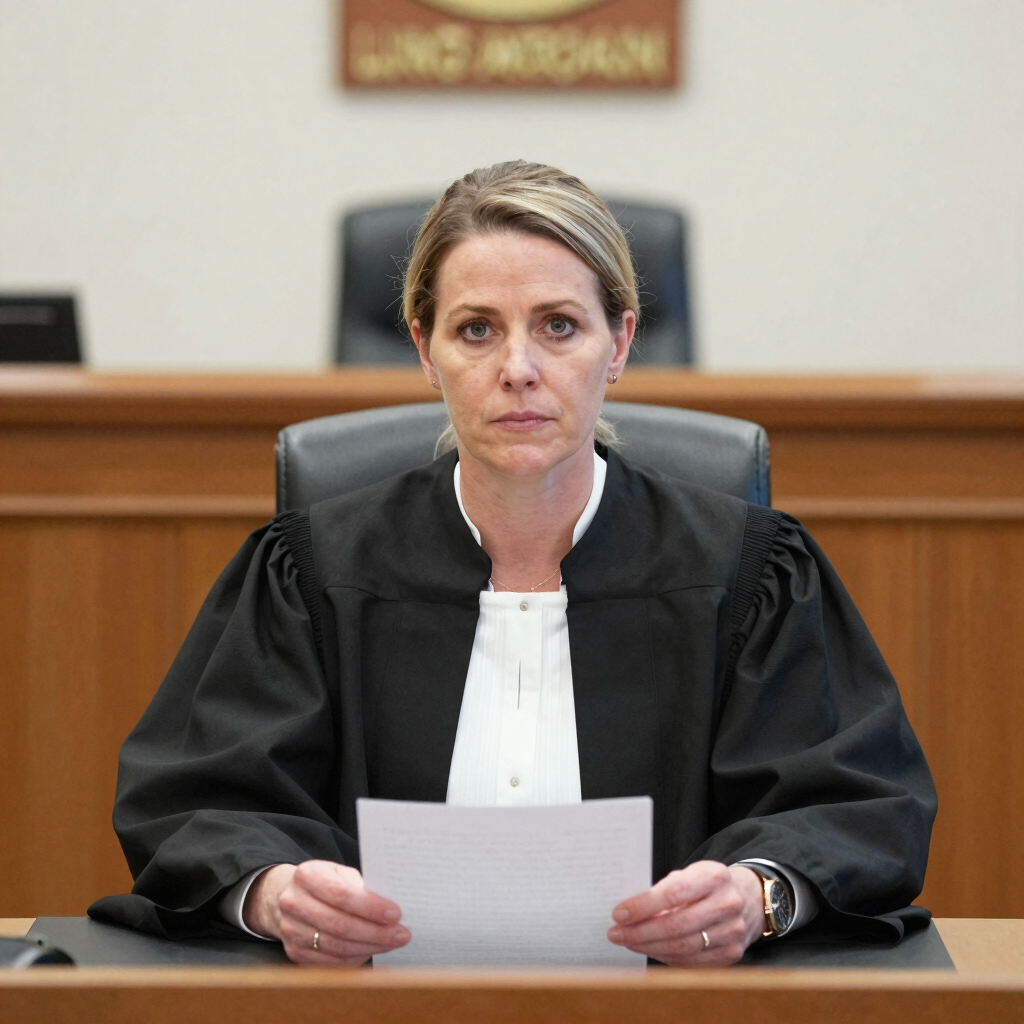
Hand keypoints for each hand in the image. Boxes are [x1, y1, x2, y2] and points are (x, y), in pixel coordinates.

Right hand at [244, 860, 410, 964]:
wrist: (286, 897)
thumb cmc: (323, 882)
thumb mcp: (338, 872)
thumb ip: (360, 886)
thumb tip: (390, 909)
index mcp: (307, 876)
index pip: (342, 895)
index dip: (370, 907)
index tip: (395, 913)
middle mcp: (294, 904)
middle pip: (340, 925)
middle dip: (376, 932)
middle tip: (402, 934)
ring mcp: (291, 931)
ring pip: (337, 947)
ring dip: (370, 947)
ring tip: (392, 943)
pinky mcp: (295, 953)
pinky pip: (331, 962)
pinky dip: (355, 958)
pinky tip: (371, 950)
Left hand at [608, 862, 764, 965]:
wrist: (748, 899)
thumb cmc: (707, 884)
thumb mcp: (690, 874)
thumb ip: (665, 889)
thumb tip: (629, 913)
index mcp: (714, 876)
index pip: (673, 893)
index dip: (643, 906)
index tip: (618, 914)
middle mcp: (727, 904)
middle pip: (676, 925)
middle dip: (640, 932)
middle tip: (616, 933)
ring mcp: (732, 932)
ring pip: (682, 947)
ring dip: (649, 947)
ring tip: (628, 941)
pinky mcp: (732, 954)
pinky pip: (691, 962)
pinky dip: (666, 958)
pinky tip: (650, 950)